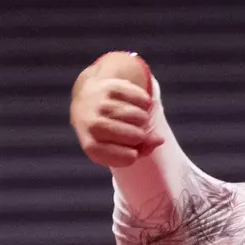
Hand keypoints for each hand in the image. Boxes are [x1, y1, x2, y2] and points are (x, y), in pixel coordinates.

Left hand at [71, 52, 161, 167]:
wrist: (85, 101)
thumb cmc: (108, 132)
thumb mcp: (119, 147)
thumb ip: (142, 149)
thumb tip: (160, 139)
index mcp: (92, 146)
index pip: (125, 157)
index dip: (134, 155)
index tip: (133, 152)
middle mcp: (92, 125)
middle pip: (134, 136)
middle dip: (142, 136)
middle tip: (139, 134)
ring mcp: (100, 105)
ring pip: (138, 116)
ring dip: (144, 119)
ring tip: (139, 120)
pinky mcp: (110, 88)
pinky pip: (141, 99)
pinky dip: (146, 103)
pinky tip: (140, 106)